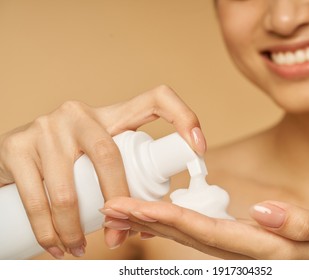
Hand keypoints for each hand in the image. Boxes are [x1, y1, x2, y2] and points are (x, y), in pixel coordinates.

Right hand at [0, 85, 205, 258]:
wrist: (15, 154)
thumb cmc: (70, 159)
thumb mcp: (98, 154)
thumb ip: (123, 170)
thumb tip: (148, 215)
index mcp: (110, 115)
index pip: (155, 99)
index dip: (183, 116)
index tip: (199, 148)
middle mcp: (79, 114)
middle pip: (111, 158)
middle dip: (119, 204)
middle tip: (118, 237)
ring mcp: (46, 127)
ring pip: (69, 190)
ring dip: (77, 230)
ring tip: (81, 250)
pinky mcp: (16, 146)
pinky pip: (37, 200)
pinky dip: (49, 233)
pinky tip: (57, 247)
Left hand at [101, 197, 308, 258]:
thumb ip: (307, 222)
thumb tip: (263, 211)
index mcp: (267, 247)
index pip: (210, 232)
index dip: (172, 219)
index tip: (138, 208)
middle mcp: (247, 252)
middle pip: (190, 236)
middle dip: (149, 222)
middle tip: (112, 208)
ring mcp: (244, 250)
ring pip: (191, 236)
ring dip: (155, 222)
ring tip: (123, 210)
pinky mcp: (245, 243)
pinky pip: (203, 233)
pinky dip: (175, 224)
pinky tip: (157, 215)